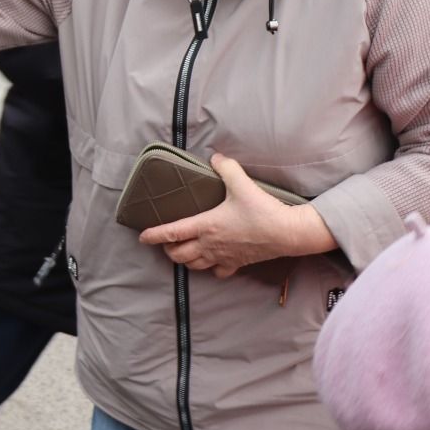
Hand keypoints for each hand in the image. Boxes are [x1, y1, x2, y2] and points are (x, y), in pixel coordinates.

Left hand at [138, 152, 335, 277]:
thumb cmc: (262, 210)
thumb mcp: (242, 184)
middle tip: (166, 241)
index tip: (142, 237)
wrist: (287, 233)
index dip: (154, 235)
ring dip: (185, 260)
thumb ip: (226, 168)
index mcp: (206, 225)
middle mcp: (210, 244)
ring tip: (182, 251)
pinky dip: (210, 269)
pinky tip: (212, 262)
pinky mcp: (237, 264)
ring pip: (194, 265)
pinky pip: (217, 272)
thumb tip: (216, 156)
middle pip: (178, 254)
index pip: (172, 232)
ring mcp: (222, 257)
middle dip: (168, 249)